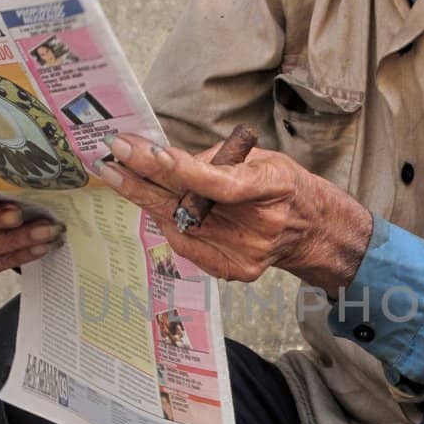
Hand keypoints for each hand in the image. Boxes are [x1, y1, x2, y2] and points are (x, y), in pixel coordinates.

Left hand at [97, 135, 371, 293]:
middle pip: (191, 204)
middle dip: (146, 177)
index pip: (224, 184)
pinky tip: (148, 198)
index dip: (187, 171)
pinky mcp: (231, 270)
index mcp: (275, 187)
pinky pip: (185, 241)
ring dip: (144, 196)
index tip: (152, 153)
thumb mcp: (264, 158)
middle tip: (113, 154)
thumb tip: (170, 162)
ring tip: (116, 172)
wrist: (309, 231)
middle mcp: (259, 227)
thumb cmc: (284, 187)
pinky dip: (166, 218)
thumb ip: (220, 160)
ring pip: (179, 224)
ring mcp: (244, 254)